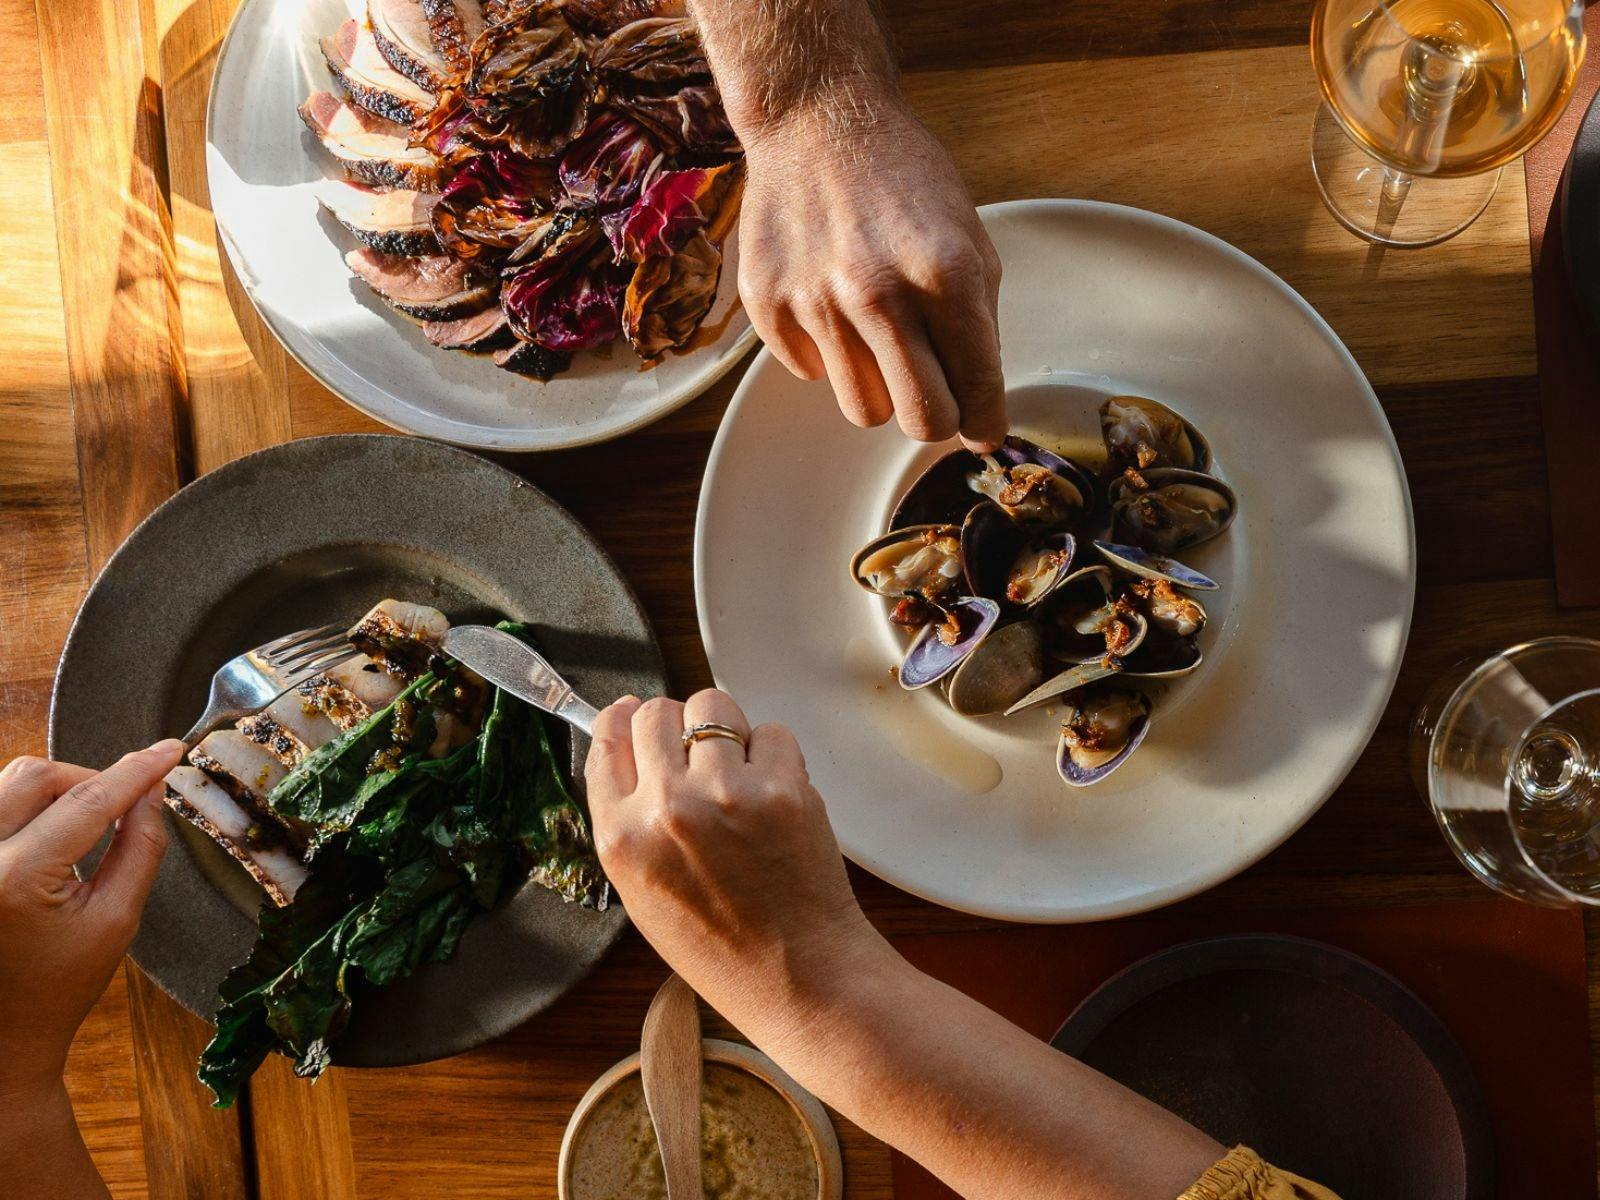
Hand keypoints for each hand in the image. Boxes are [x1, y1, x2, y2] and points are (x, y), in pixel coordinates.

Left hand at [0, 741, 182, 1096]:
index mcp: (16, 879)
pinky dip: (29, 804)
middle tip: (125, 802)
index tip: (170, 750)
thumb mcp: (116, 920)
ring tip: (87, 824)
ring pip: (10, 781)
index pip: (88, 802)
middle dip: (91, 778)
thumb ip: (139, 849)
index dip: (136, 770)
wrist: (0, 1034)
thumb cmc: (57, 988)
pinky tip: (52, 833)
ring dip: (58, 789)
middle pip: (37, 775)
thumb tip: (151, 793)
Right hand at [584, 691, 890, 1040]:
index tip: (631, 715)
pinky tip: (773, 795)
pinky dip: (772, 755)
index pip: (607, 742)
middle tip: (696, 756)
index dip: (621, 721)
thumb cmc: (719, 942)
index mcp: (622, 838)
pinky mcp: (783, 788)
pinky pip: (770, 731)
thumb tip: (626, 739)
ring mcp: (727, 793)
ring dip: (724, 730)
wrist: (797, 975)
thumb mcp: (640, 889)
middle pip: (656, 712)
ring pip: (712, 706)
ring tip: (737, 772)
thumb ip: (628, 817)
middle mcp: (668, 808)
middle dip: (674, 725)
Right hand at [736, 90, 1005, 449]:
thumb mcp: (967, 236)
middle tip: (935, 395)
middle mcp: (880, 294)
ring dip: (880, 386)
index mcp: (945, 274)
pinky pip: (811, 374)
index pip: (977, 386)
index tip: (985, 430)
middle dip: (938, 418)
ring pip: (865, 410)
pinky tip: (832, 304)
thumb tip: (979, 400)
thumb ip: (977, 320)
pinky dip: (828, 354)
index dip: (987, 420)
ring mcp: (818, 303)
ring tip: (877, 336)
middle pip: (923, 420)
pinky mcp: (769, 306)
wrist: (817, 120)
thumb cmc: (902, 177)